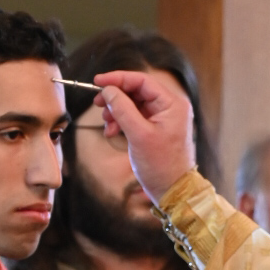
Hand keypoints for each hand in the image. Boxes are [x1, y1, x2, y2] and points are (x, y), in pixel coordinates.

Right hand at [94, 71, 196, 202]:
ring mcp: (164, 118)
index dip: (118, 79)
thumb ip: (123, 109)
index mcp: (172, 104)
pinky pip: (136, 117)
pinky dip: (122, 121)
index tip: (97, 81)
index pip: (142, 81)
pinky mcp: (157, 128)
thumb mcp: (138, 134)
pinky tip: (112, 131)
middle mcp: (170, 107)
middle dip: (116, 97)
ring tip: (107, 124)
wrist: (172, 190)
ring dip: (117, 111)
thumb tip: (108, 90)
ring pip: (134, 104)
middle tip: (98, 103)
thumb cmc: (161, 165)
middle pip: (137, 91)